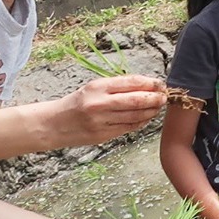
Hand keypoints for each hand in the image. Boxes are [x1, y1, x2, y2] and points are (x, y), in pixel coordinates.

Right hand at [47, 75, 167, 148]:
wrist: (54, 124)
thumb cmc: (77, 102)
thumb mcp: (94, 87)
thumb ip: (118, 86)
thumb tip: (147, 85)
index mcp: (99, 87)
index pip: (132, 83)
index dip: (151, 83)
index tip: (161, 84)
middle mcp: (100, 104)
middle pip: (137, 101)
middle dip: (155, 99)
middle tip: (165, 97)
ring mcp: (101, 122)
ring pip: (135, 116)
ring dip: (151, 111)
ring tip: (158, 107)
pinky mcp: (102, 136)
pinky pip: (127, 128)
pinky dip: (140, 122)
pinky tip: (146, 118)